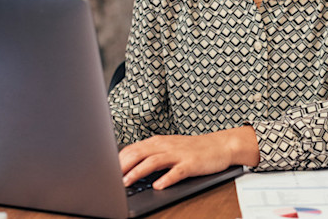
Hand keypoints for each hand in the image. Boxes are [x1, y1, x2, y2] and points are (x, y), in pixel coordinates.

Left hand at [119, 125, 258, 189]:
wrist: (221, 145)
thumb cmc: (194, 149)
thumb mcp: (169, 148)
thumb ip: (151, 154)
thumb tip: (128, 165)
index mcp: (159, 142)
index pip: (133, 149)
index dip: (118, 160)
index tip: (106, 170)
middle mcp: (166, 146)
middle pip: (139, 153)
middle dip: (123, 166)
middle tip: (110, 179)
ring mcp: (179, 154)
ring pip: (153, 161)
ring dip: (138, 172)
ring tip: (127, 182)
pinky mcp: (191, 163)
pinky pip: (177, 171)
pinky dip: (166, 178)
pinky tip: (158, 186)